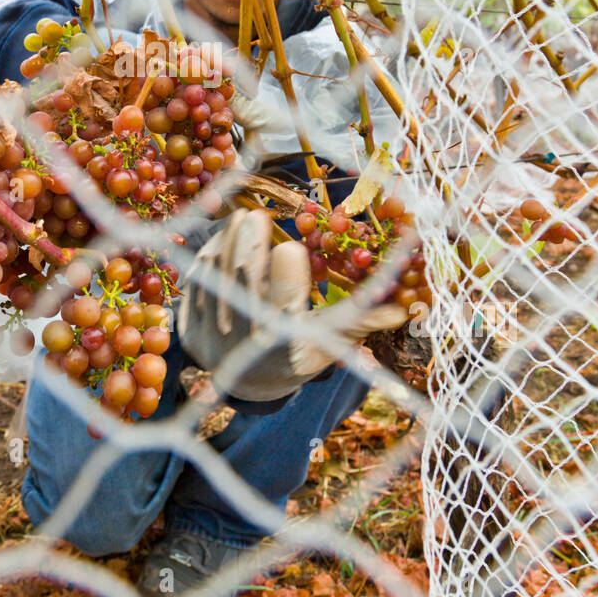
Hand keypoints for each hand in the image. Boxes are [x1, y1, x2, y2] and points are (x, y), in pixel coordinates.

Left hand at [178, 209, 407, 401]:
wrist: (247, 381)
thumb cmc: (298, 355)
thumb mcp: (330, 345)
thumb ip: (361, 320)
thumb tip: (409, 302)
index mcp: (283, 350)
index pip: (282, 310)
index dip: (285, 276)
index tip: (291, 247)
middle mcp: (242, 344)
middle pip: (242, 286)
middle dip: (248, 246)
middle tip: (258, 215)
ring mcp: (210, 333)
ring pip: (215, 277)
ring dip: (226, 242)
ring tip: (243, 218)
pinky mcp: (187, 322)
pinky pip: (196, 280)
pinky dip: (209, 253)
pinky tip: (224, 236)